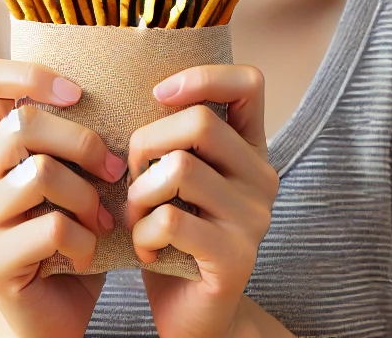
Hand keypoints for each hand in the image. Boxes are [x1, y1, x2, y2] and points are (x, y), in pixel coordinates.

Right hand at [0, 58, 126, 337]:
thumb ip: (77, 142)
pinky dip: (84, 240)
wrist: (57, 317)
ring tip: (102, 222)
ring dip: (87, 198)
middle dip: (82, 143)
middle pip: (23, 124)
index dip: (29, 73)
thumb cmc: (75, 240)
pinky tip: (88, 255)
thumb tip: (126, 89)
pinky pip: (51, 226)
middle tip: (113, 171)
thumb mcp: (77, 181)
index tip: (78, 94)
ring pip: (39, 174)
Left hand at [126, 64, 278, 337]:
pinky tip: (146, 250)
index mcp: (250, 151)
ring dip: (138, 194)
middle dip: (144, 145)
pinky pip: (171, 220)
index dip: (201, 77)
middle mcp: (263, 179)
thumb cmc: (172, 237)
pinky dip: (143, 233)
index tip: (157, 95)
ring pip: (179, 168)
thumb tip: (127, 82)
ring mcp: (254, 220)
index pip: (249, 83)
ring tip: (135, 219)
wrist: (192, 318)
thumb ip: (172, 137)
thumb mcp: (175, 179)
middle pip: (198, 123)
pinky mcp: (235, 259)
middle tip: (131, 180)